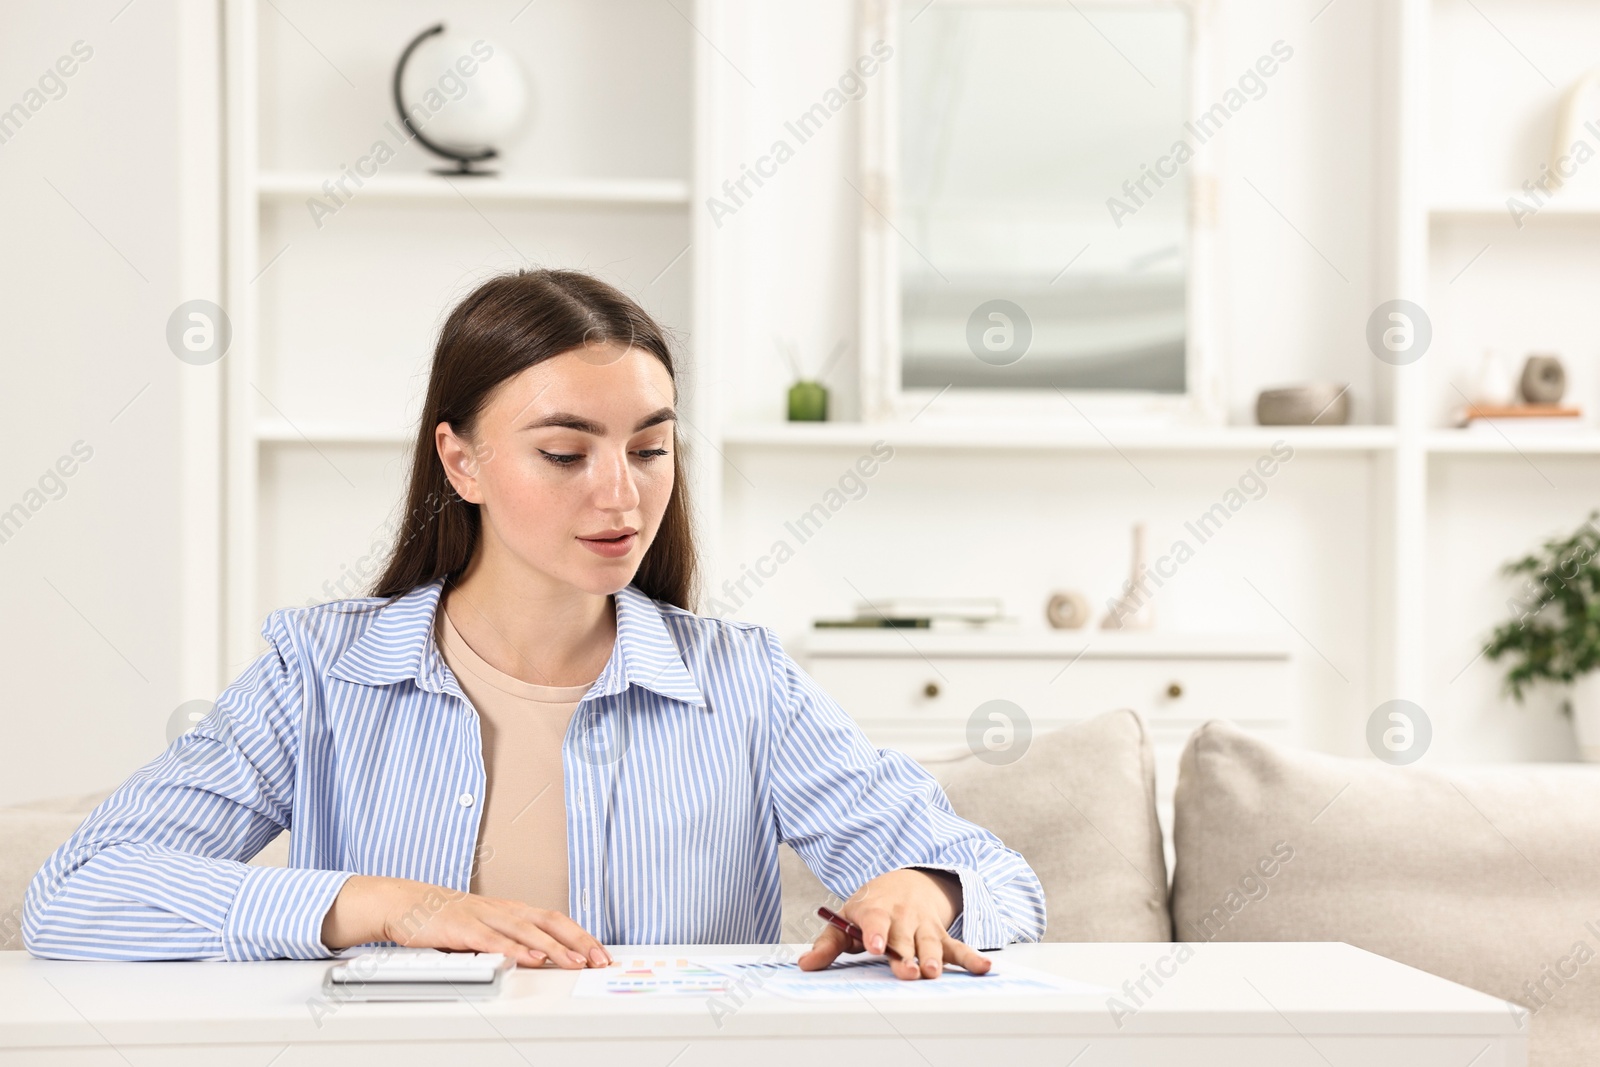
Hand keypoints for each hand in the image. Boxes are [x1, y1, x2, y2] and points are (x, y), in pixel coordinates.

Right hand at [320, 875, 609, 969]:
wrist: (407, 903)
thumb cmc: (447, 918)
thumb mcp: (486, 928)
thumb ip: (511, 940)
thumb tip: (543, 958)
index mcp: (512, 911)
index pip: (555, 920)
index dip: (580, 935)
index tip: (600, 953)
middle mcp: (504, 910)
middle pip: (550, 922)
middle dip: (578, 941)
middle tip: (599, 959)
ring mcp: (485, 917)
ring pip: (527, 931)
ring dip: (554, 948)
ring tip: (574, 962)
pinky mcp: (464, 928)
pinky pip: (494, 939)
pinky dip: (515, 949)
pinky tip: (530, 958)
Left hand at [797, 868, 990, 979]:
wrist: (906, 881)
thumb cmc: (872, 907)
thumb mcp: (846, 919)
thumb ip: (828, 944)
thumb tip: (805, 964)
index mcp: (875, 910)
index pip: (874, 920)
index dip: (875, 932)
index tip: (875, 945)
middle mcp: (901, 917)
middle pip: (904, 937)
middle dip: (906, 954)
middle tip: (908, 970)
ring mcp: (923, 925)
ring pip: (929, 941)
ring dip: (932, 956)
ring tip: (933, 971)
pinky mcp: (941, 934)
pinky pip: (957, 946)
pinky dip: (971, 957)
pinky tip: (983, 968)